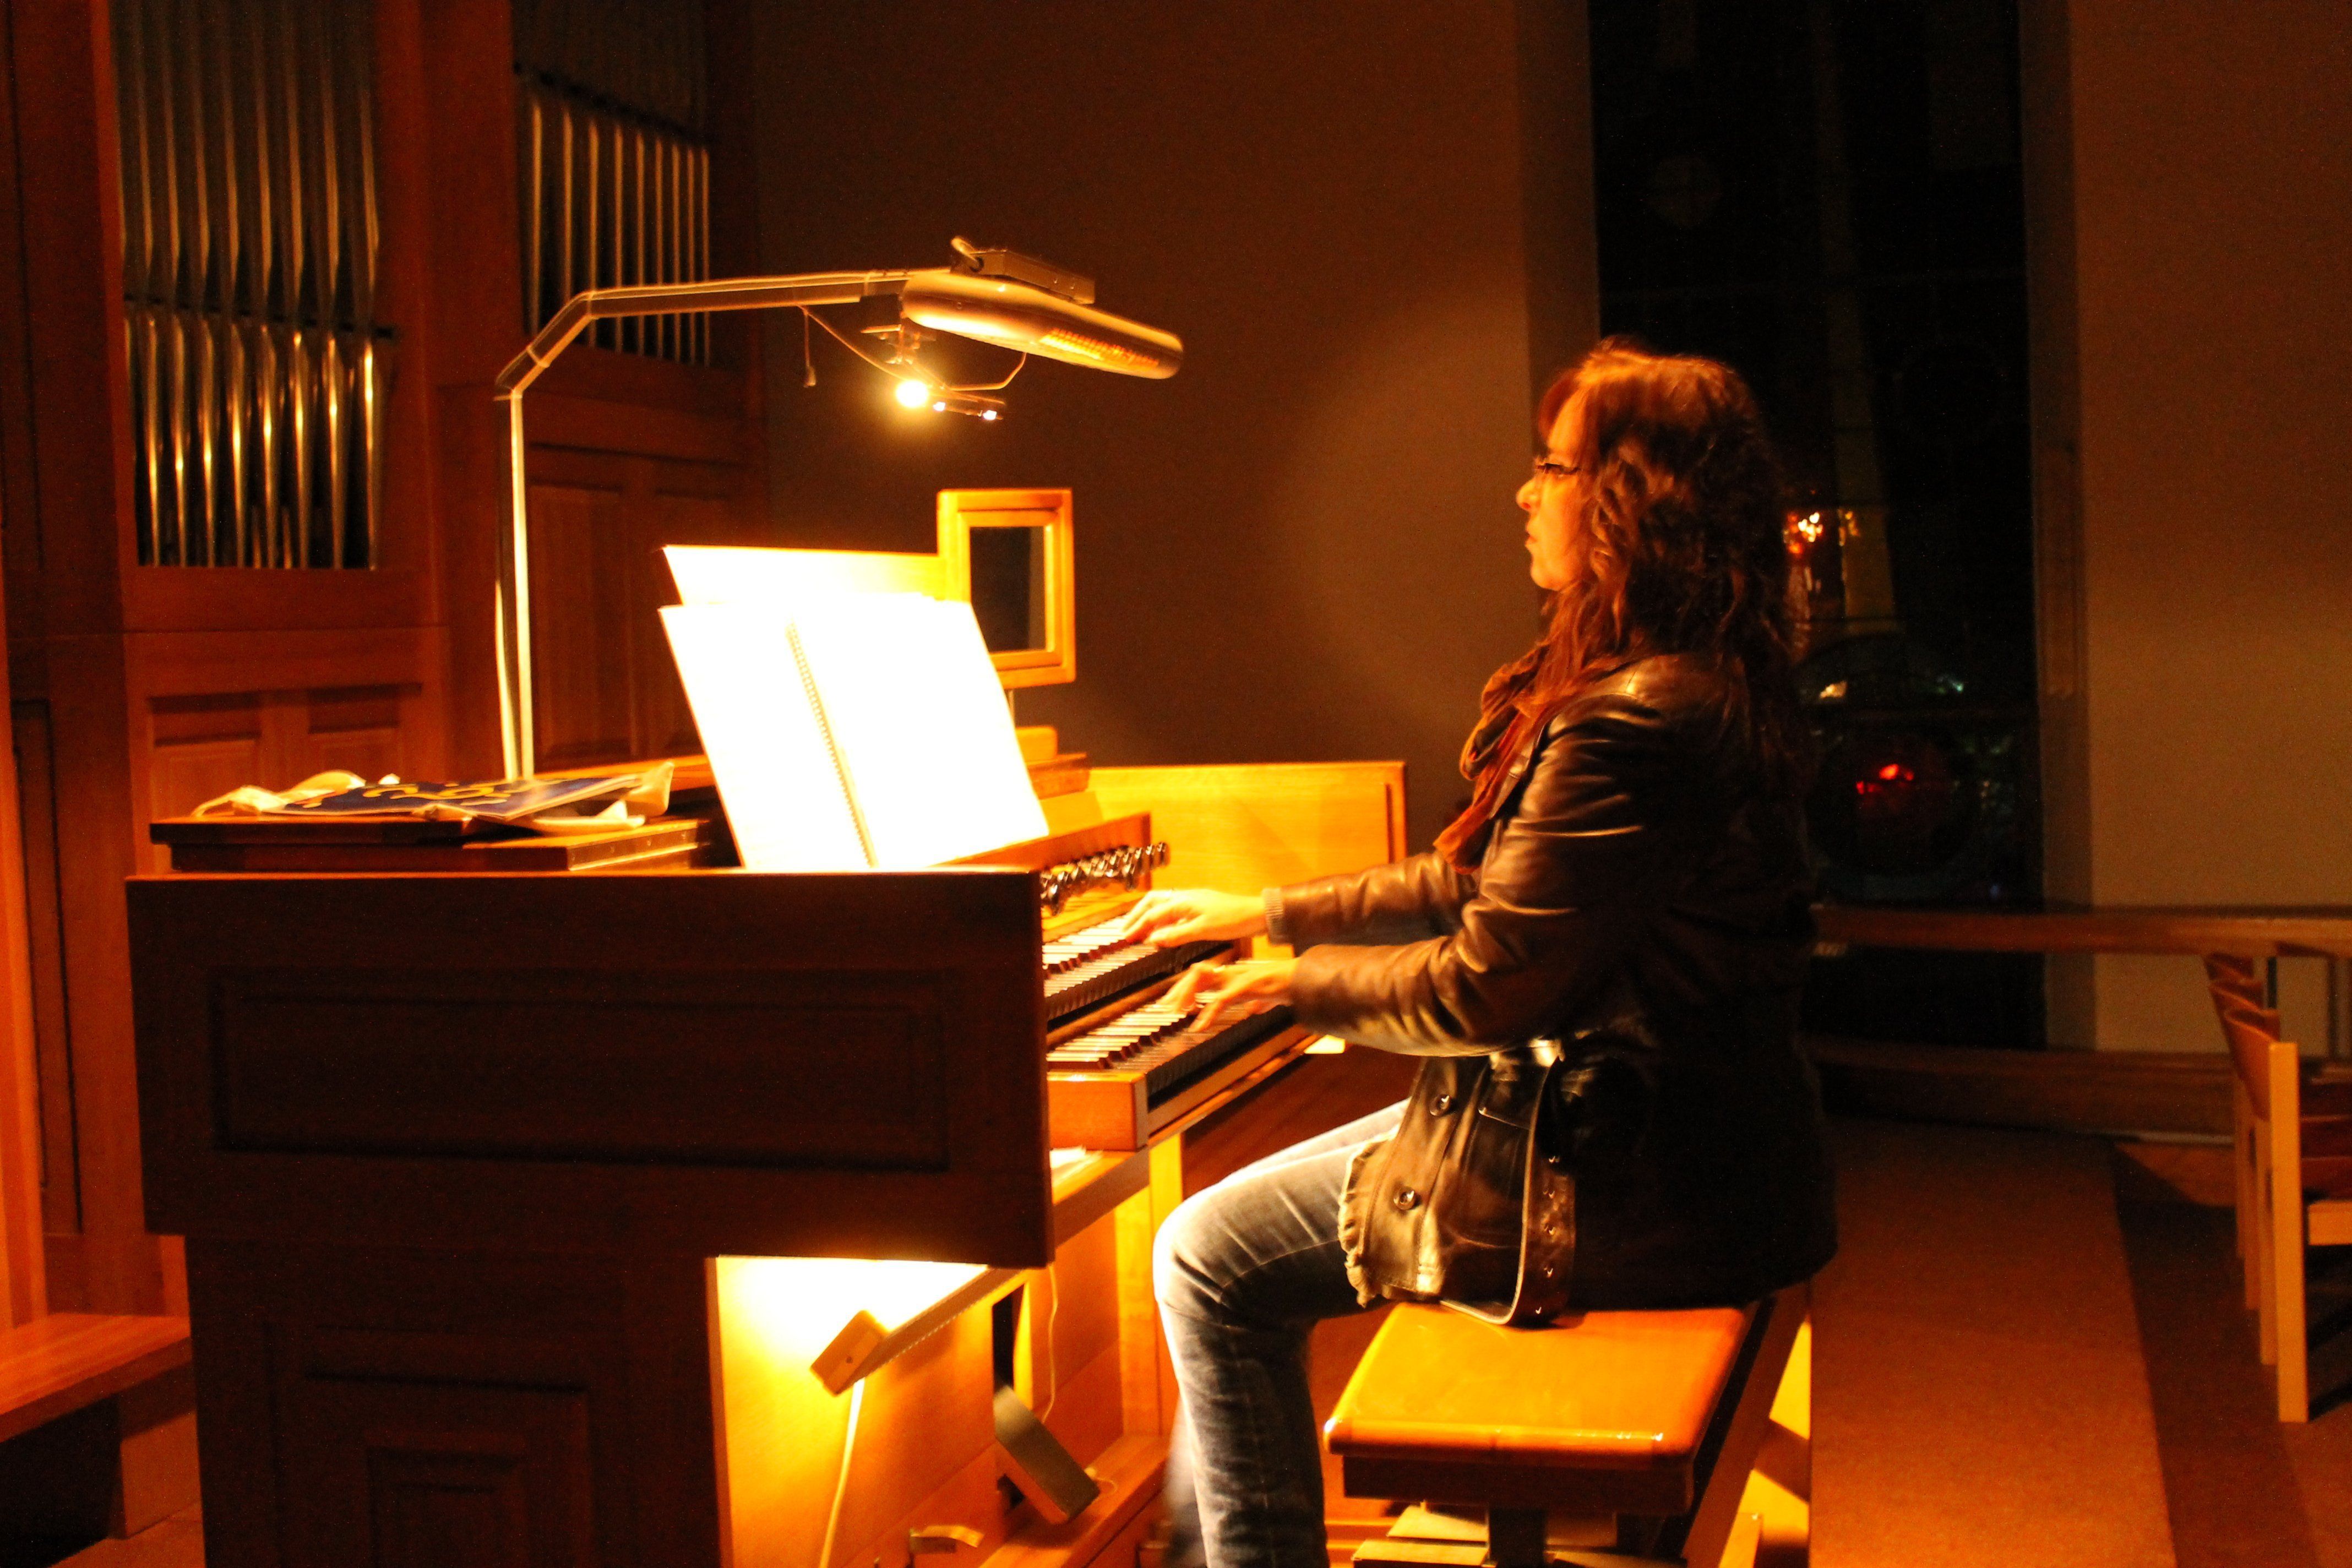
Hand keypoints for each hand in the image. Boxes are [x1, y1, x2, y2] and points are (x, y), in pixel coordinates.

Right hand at [1119, 887, 1267, 946]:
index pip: (1153, 913)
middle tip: (1127, 930)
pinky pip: (1175, 911)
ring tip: (1140, 931)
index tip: (1126, 937)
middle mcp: (1185, 897)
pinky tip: (1164, 931)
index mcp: (1183, 901)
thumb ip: (1176, 935)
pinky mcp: (1200, 907)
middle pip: (1153, 902)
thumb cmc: (1233, 920)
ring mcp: (1193, 901)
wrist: (1257, 914)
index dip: (1138, 926)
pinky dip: (1164, 920)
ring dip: (1150, 917)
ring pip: (1163, 905)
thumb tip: (1153, 940)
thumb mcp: (1203, 930)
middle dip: (1137, 915)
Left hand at [1166, 958, 1296, 1032]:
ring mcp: (1238, 978)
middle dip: (1180, 990)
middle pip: (1197, 974)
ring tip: (1178, 1013)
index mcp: (1233, 974)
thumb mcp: (1266, 997)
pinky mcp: (1246, 987)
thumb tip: (1253, 1009)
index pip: (1202, 974)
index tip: (1173, 1001)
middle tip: (1166, 1007)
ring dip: (1188, 995)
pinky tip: (1199, 1026)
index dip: (1186, 986)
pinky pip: (1221, 1000)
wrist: (1303, 981)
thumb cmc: (1285, 987)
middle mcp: (1232, 972)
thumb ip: (1256, 1002)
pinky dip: (1208, 1013)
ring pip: (1204, 980)